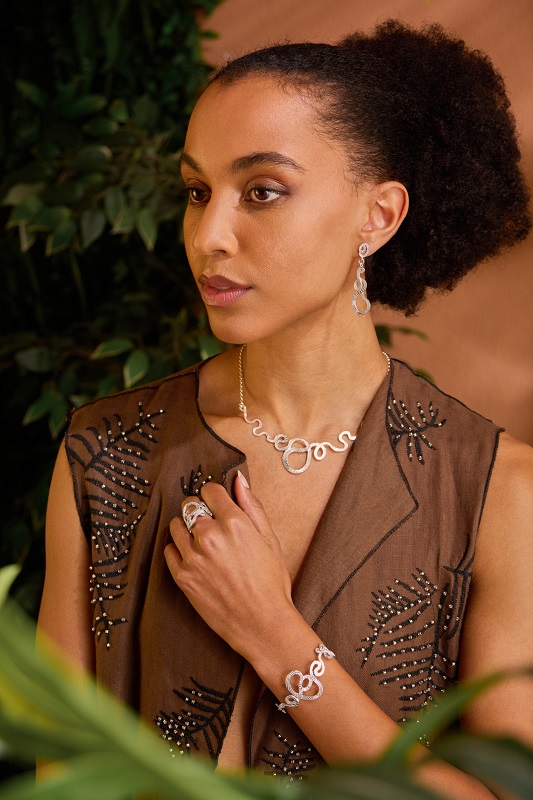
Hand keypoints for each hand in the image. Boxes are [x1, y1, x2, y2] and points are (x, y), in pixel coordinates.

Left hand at [164, 473, 295, 661]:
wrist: (262, 624)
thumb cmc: (271, 582)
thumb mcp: (270, 539)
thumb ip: (252, 506)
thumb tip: (239, 479)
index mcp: (234, 523)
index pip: (209, 490)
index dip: (215, 496)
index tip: (219, 505)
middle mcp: (209, 536)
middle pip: (190, 505)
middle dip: (200, 511)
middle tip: (213, 526)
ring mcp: (193, 557)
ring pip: (176, 525)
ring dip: (187, 529)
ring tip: (203, 543)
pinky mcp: (182, 577)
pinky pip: (169, 551)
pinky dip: (179, 551)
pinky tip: (196, 559)